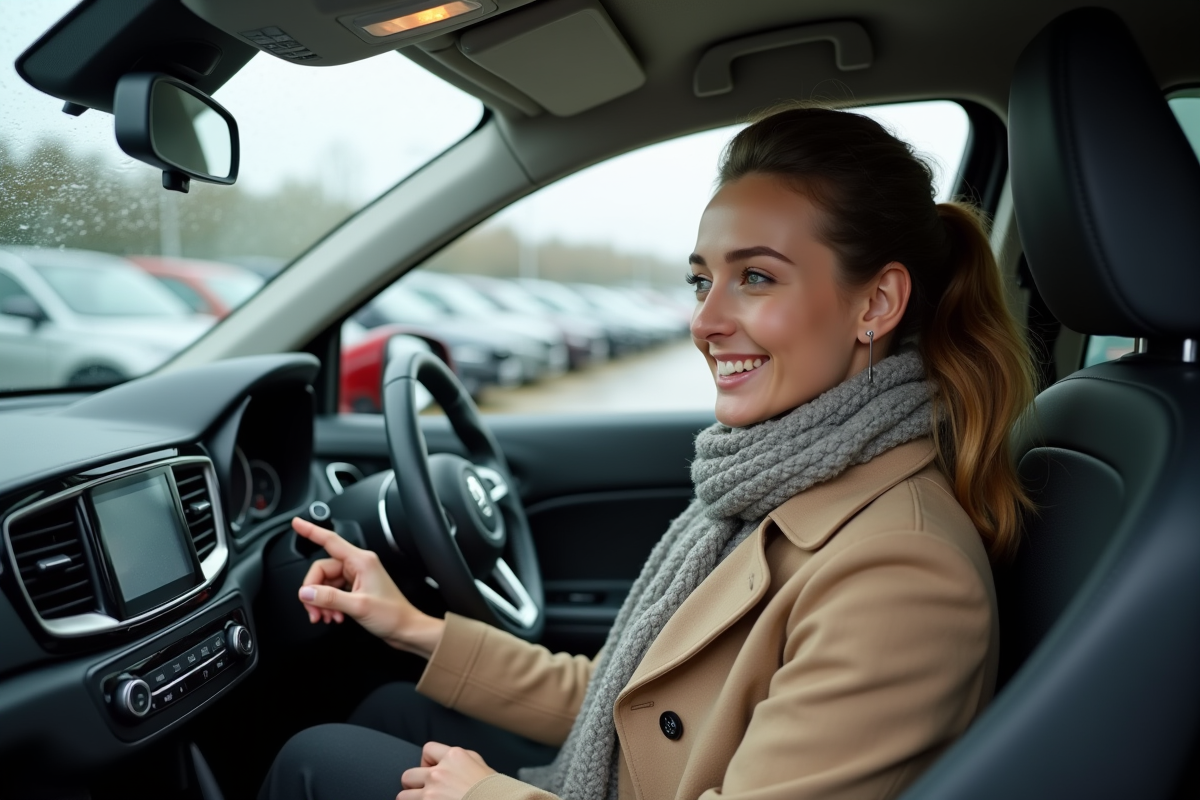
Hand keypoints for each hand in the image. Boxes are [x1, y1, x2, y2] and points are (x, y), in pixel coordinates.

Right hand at [294, 518, 443, 656]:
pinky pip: (333, 591)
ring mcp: (356, 576)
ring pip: (325, 583)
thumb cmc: (392, 615)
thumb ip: (329, 598)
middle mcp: (358, 565)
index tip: (297, 523)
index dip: (311, 531)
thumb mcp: (358, 606)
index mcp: (361, 561)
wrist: (405, 629)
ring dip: (322, 602)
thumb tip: (306, 592)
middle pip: (322, 570)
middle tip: (314, 611)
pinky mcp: (356, 588)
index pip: (330, 540)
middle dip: (314, 592)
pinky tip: (334, 616)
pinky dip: (329, 605)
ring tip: (327, 617)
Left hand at [398, 742, 495, 799]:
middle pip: (408, 775)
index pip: (427, 750)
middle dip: (415, 784)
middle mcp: (439, 773)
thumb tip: (447, 760)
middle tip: (426, 792)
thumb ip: (462, 759)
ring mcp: (431, 794)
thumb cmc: (494, 791)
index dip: (427, 762)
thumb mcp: (481, 766)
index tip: (433, 773)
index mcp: (454, 756)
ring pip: (403, 796)